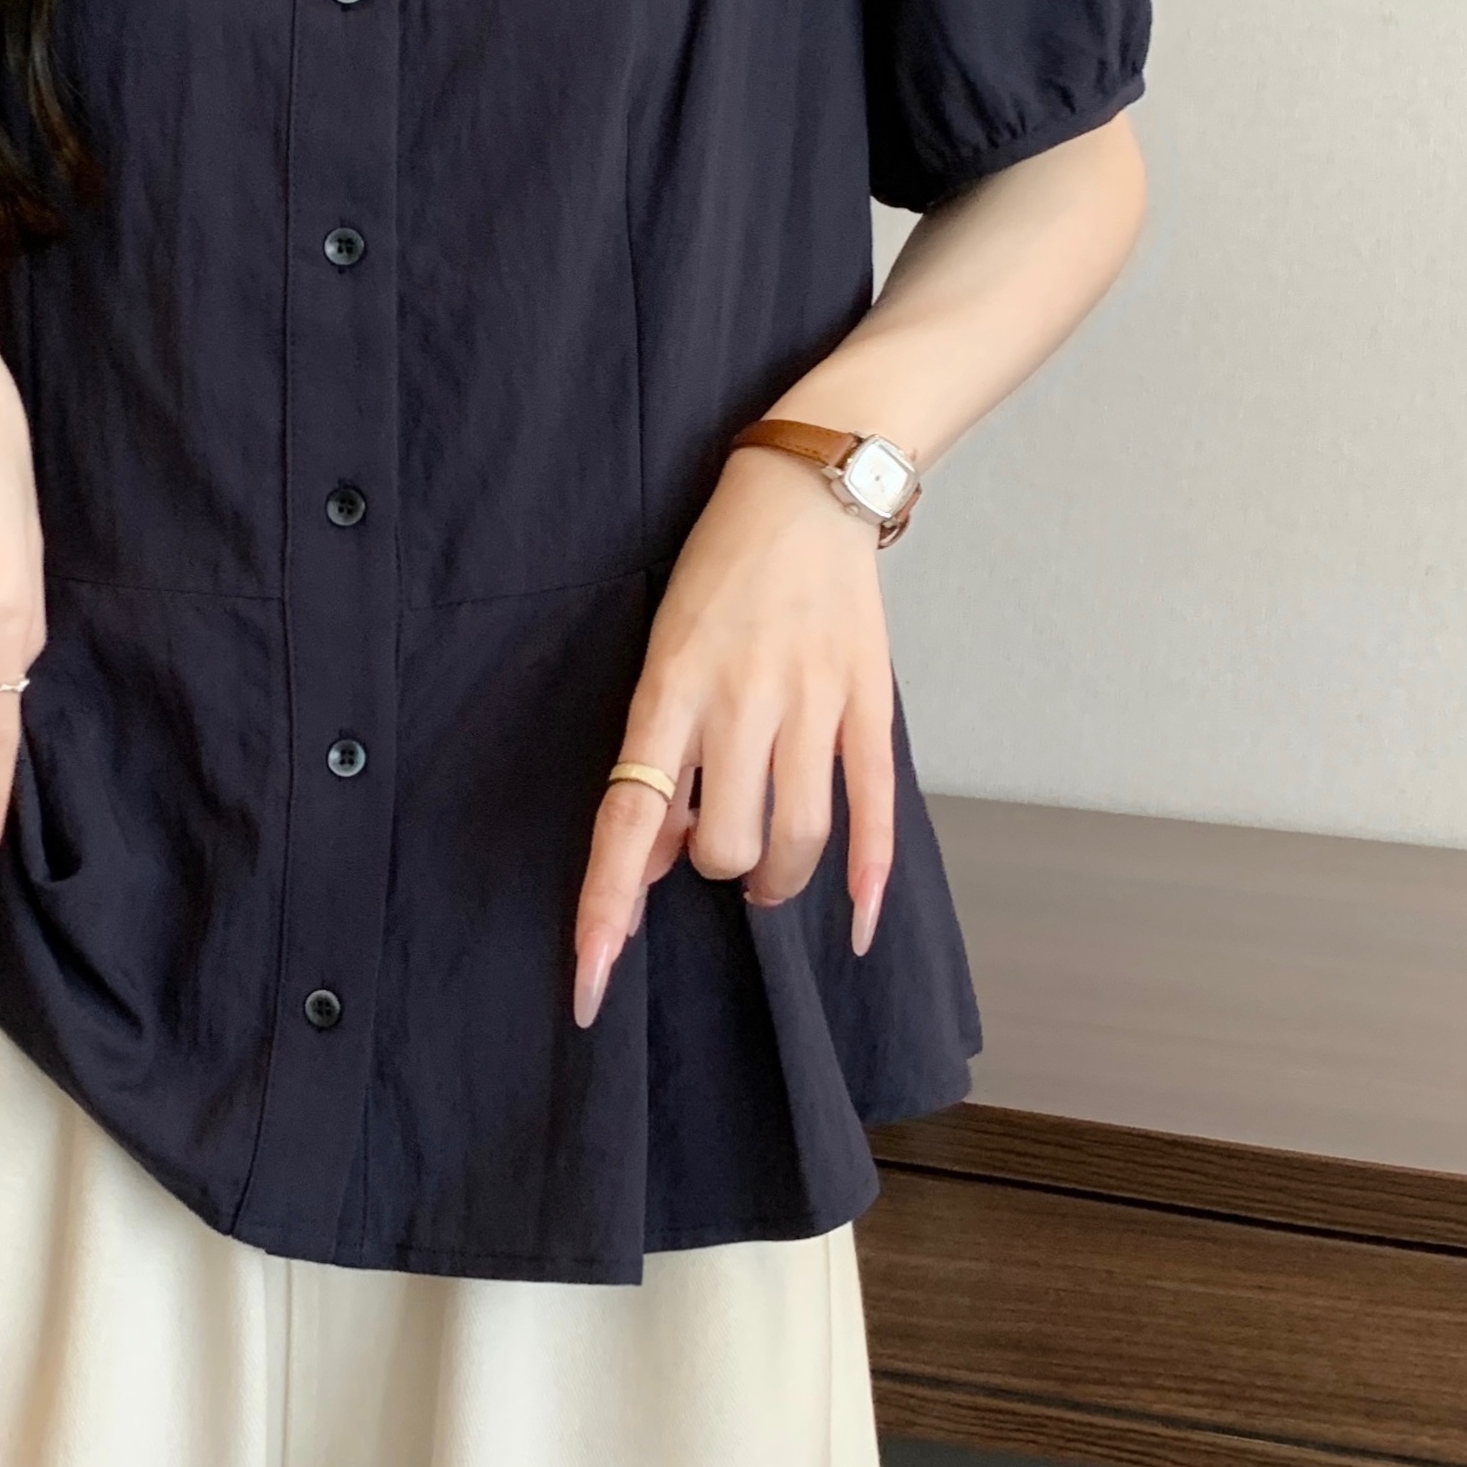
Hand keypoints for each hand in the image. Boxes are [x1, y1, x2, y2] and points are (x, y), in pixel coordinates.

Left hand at [571, 448, 896, 1026]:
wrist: (806, 489)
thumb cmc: (717, 575)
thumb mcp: (661, 653)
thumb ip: (658, 756)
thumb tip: (649, 856)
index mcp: (670, 688)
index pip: (628, 817)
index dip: (608, 904)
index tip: (590, 977)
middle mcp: (740, 700)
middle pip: (723, 845)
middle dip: (713, 870)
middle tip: (715, 848)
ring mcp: (811, 702)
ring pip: (797, 840)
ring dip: (777, 880)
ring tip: (766, 876)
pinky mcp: (869, 699)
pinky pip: (875, 806)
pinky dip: (868, 875)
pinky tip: (855, 920)